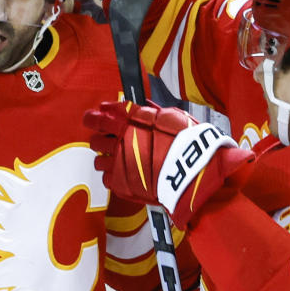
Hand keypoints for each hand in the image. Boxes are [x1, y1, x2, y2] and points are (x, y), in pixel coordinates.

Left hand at [84, 101, 252, 225]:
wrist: (195, 171)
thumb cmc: (189, 142)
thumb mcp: (171, 117)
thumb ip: (149, 113)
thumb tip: (141, 107)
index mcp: (130, 121)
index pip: (99, 117)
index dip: (94, 117)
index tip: (94, 117)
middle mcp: (120, 141)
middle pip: (95, 139)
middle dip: (101, 139)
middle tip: (110, 141)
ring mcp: (119, 163)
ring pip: (98, 160)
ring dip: (106, 158)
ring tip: (120, 160)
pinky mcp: (122, 183)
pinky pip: (107, 178)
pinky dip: (114, 176)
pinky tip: (126, 173)